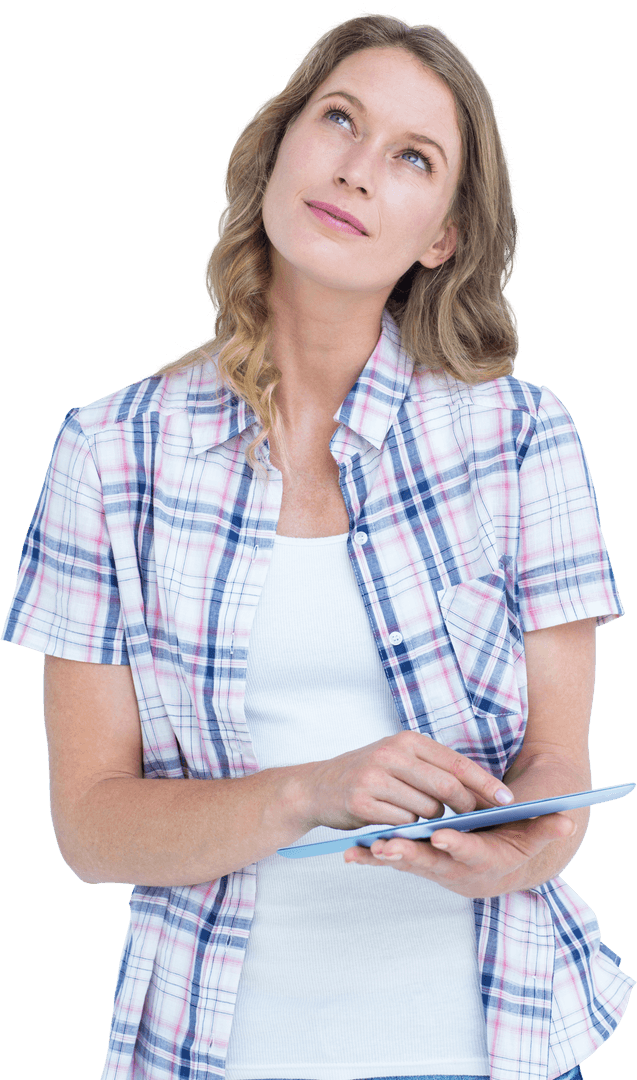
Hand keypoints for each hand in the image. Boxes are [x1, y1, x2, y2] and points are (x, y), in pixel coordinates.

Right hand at [299, 729, 514, 832]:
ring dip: (431, 820)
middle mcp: (392, 753)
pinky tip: (396, 822)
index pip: (456, 762)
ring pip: (426, 809)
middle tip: (473, 818)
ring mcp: (375, 776)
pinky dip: (407, 828)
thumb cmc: (367, 774)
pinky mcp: (362, 800)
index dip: (484, 782)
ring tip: (417, 815)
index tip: (507, 799)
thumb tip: (477, 788)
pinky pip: (402, 823)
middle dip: (465, 806)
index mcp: (407, 740)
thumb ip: (432, 768)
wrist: (316, 786)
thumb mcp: (398, 759)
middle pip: (446, 786)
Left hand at [343, 810, 576, 896]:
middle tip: (388, 846)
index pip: (471, 854)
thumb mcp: (532, 836)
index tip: (441, 835)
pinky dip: (372, 858)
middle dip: (409, 855)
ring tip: (363, 850)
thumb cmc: (516, 843)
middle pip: (431, 865)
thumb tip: (565, 820)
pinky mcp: (417, 864)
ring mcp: (434, 870)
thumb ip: (544, 828)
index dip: (457, 846)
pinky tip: (350, 852)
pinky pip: (392, 862)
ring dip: (385, 858)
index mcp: (484, 862)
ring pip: (407, 864)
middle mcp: (457, 872)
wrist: (500, 868)